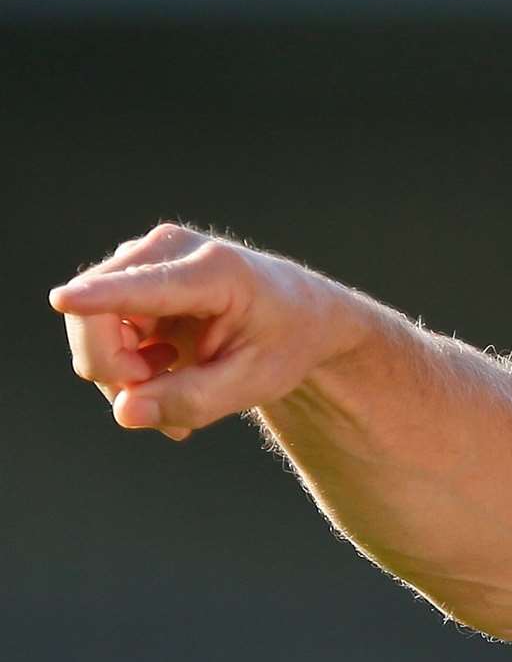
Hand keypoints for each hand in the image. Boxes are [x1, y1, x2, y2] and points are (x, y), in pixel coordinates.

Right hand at [51, 223, 359, 440]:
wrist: (299, 313)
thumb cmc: (283, 343)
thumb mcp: (254, 383)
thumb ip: (192, 400)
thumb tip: (124, 412)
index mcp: (215, 271)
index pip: (145, 288)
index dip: (100, 298)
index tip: (63, 300)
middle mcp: (169, 249)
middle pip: (94, 316)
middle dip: (117, 373)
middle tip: (166, 407)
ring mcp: (142, 258)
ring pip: (88, 327)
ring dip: (123, 374)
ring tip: (179, 392)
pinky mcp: (127, 276)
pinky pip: (97, 330)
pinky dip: (124, 365)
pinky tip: (167, 377)